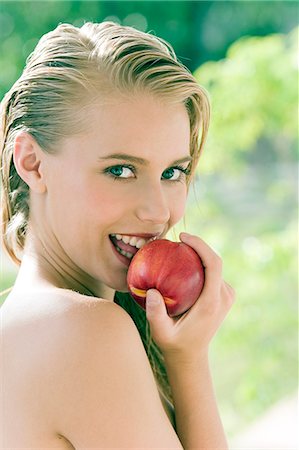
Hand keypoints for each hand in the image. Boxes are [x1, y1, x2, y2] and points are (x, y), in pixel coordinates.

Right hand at [145, 232, 235, 363]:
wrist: (191, 356)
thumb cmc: (173, 343)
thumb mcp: (161, 332)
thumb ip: (155, 314)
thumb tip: (150, 291)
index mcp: (212, 302)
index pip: (213, 264)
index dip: (201, 245)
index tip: (183, 237)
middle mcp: (223, 297)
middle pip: (215, 261)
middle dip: (198, 245)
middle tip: (176, 240)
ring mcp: (226, 296)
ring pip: (215, 266)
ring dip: (199, 254)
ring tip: (178, 248)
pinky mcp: (224, 295)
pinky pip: (213, 272)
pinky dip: (200, 263)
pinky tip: (184, 261)